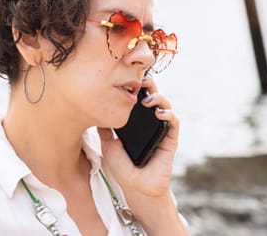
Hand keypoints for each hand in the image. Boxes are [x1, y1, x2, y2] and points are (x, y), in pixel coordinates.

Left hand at [98, 76, 179, 197]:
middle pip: (152, 95)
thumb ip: (103, 128)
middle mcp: (149, 121)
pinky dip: (169, 114)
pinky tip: (159, 113)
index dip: (135, 86)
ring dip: (158, 97)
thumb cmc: (121, 167)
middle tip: (140, 79)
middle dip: (149, 84)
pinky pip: (174, 122)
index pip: (137, 97)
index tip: (126, 78)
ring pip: (165, 105)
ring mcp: (161, 128)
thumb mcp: (107, 144)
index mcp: (135, 120)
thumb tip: (93, 110)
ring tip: (147, 100)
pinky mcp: (171, 139)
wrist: (134, 187)